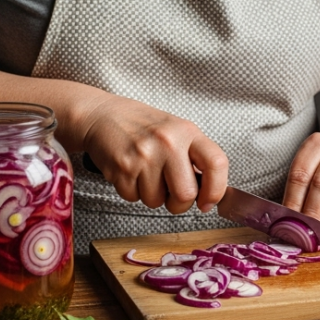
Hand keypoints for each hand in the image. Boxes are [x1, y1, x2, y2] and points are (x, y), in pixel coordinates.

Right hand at [76, 94, 227, 214]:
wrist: (103, 116)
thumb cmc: (143, 126)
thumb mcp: (177, 131)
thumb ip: (195, 158)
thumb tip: (210, 193)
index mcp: (187, 132)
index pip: (216, 163)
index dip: (216, 190)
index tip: (208, 202)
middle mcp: (168, 142)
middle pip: (185, 194)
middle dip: (179, 203)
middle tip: (171, 192)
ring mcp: (144, 156)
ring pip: (157, 201)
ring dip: (152, 195)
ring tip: (145, 172)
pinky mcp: (122, 168)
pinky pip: (134, 198)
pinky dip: (132, 191)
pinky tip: (131, 171)